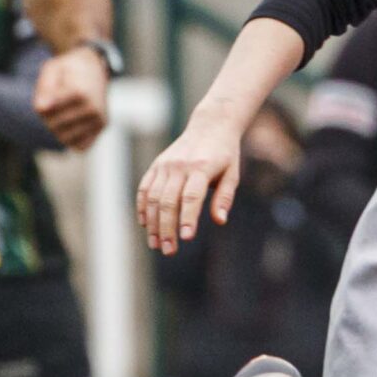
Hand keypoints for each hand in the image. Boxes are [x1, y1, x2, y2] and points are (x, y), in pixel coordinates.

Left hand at [32, 46, 110, 150]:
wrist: (94, 66)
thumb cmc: (68, 69)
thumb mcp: (51, 70)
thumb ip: (44, 88)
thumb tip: (41, 109)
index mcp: (80, 92)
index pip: (47, 111)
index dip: (42, 103)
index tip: (48, 93)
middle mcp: (93, 108)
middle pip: (54, 126)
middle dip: (47, 117)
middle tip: (52, 102)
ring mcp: (99, 119)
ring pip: (65, 138)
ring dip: (58, 129)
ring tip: (62, 112)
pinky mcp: (102, 126)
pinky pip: (80, 146)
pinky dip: (72, 139)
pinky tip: (71, 125)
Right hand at [136, 103, 250, 254]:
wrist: (210, 125)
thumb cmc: (225, 154)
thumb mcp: (233, 174)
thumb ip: (225, 197)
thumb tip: (219, 221)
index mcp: (202, 167)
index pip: (192, 197)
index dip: (188, 218)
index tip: (186, 238)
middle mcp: (180, 166)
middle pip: (169, 201)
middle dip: (167, 228)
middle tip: (168, 250)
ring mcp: (165, 165)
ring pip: (154, 197)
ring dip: (153, 223)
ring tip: (155, 244)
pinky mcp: (157, 165)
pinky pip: (145, 188)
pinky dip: (143, 207)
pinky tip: (145, 225)